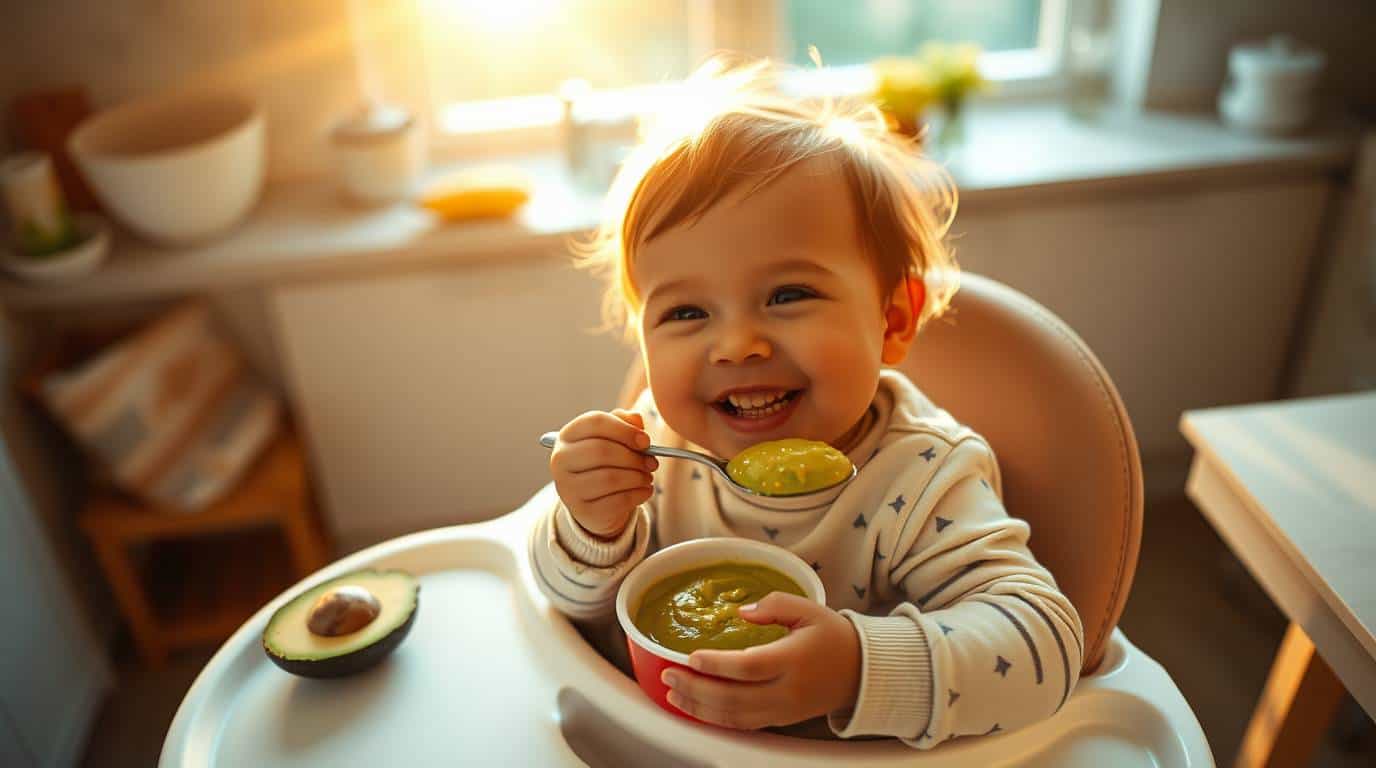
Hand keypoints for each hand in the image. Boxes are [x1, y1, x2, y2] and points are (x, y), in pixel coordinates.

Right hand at [550, 409, 657, 538]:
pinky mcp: (583, 511)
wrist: (594, 500)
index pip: (595, 422)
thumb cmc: (605, 461)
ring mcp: (569, 488)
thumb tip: (636, 419)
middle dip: (634, 457)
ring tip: (647, 476)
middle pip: (601, 450)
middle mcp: (561, 460)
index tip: (646, 441)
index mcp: (568, 435)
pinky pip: (617, 501)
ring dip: (637, 477)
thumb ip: (624, 423)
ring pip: (610, 478)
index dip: (625, 430)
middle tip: (652, 462)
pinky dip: (638, 494)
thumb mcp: (612, 437)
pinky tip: (645, 490)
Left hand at [661, 592, 860, 729]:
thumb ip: (774, 605)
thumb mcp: (809, 608)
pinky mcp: (780, 721)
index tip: (691, 657)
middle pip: (735, 698)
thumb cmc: (833, 636)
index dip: (718, 665)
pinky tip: (695, 708)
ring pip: (734, 717)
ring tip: (672, 693)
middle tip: (669, 675)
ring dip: (700, 708)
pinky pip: (743, 725)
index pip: (750, 667)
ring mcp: (783, 710)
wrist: (861, 672)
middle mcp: (787, 691)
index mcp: (794, 659)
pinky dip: (715, 719)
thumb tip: (741, 612)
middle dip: (696, 689)